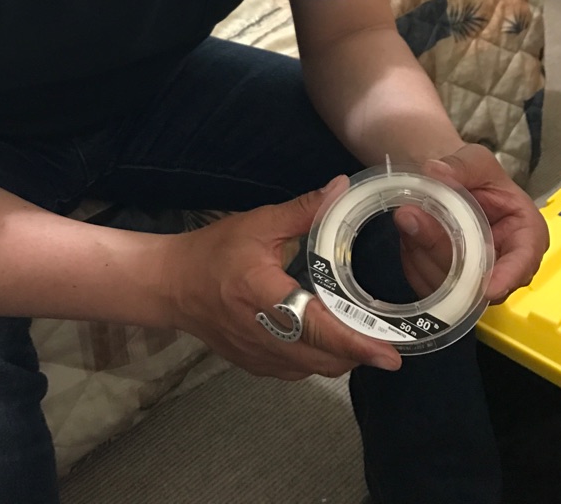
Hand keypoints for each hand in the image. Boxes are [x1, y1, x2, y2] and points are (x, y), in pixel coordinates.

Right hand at [166, 176, 401, 380]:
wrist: (171, 285)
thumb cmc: (213, 251)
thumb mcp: (258, 224)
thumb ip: (302, 210)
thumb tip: (340, 188)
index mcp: (264, 296)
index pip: (318, 328)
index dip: (356, 344)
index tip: (390, 354)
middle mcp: (263, 335)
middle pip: (324, 359)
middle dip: (359, 353)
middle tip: (385, 336)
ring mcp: (257, 356)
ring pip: (313, 369)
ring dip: (340, 358)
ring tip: (359, 335)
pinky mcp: (253, 365)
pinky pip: (297, 371)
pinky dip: (317, 360)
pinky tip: (323, 338)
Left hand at [406, 143, 549, 304]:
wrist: (452, 185)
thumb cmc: (475, 174)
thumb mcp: (475, 159)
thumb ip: (460, 165)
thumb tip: (435, 171)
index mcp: (525, 233)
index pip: (525, 261)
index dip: (508, 276)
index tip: (488, 286)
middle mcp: (505, 263)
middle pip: (478, 278)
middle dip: (440, 250)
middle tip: (409, 216)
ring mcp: (476, 278)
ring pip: (449, 285)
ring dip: (420, 251)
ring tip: (407, 216)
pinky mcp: (448, 285)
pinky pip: (427, 284)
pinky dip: (412, 259)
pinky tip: (408, 234)